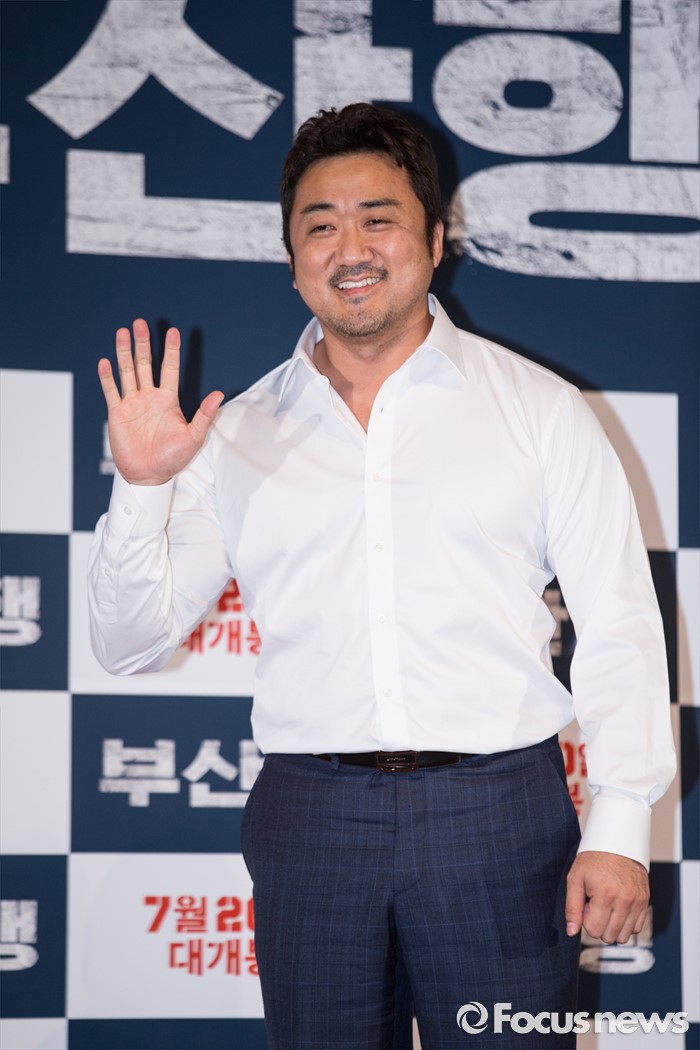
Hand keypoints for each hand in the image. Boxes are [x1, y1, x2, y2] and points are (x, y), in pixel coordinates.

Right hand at [98, 319, 223, 485]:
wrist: (149, 475)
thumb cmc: (172, 458)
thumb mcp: (193, 436)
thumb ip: (204, 415)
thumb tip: (218, 394)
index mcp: (168, 400)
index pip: (169, 369)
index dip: (171, 351)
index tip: (173, 331)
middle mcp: (149, 397)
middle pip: (144, 364)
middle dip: (143, 344)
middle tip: (140, 323)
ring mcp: (132, 404)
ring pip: (127, 372)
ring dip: (124, 353)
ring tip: (122, 332)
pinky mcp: (117, 414)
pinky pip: (112, 392)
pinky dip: (107, 378)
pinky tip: (105, 362)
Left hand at [565, 850, 648, 943]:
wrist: (617, 842)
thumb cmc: (594, 859)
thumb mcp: (575, 878)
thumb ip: (572, 907)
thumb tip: (571, 932)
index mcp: (605, 896)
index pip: (593, 931)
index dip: (586, 920)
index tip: (586, 905)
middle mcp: (624, 901)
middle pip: (609, 937)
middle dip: (599, 925)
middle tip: (596, 905)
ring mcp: (637, 902)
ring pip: (624, 936)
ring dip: (613, 927)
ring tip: (607, 907)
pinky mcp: (645, 901)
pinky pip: (637, 928)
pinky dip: (627, 924)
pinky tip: (618, 909)